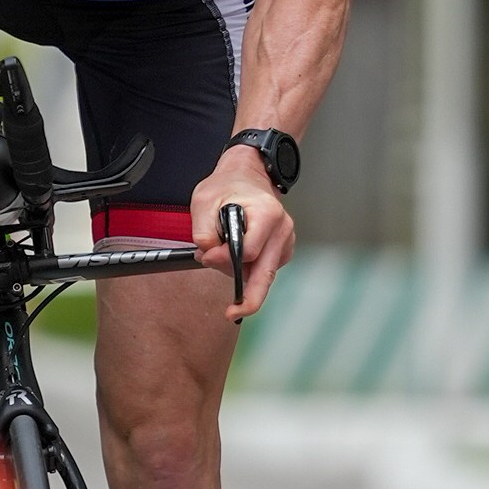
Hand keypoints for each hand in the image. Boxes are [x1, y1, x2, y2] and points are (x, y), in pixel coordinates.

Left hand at [190, 152, 291, 318]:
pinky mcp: (281, 252)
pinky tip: (235, 255)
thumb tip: (210, 257)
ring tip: (221, 254)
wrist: (246, 176)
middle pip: (266, 274)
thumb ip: (203, 232)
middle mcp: (282, 230)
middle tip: (233, 312)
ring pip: (261, 274)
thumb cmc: (228, 185)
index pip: (249, 251)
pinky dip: (246, 269)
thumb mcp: (204, 201)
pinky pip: (263, 270)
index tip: (207, 255)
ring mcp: (284, 242)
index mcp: (267, 214)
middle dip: (249, 297)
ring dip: (239, 274)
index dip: (225, 259)